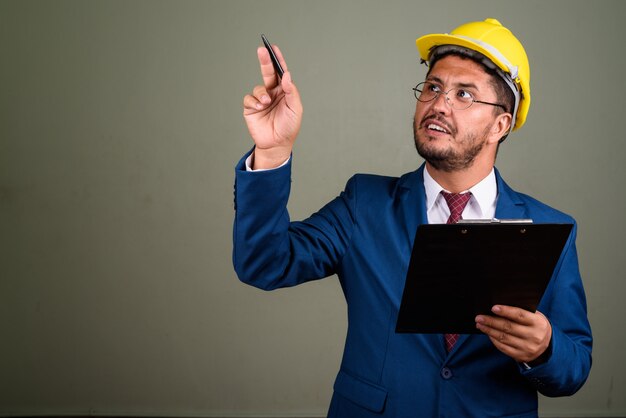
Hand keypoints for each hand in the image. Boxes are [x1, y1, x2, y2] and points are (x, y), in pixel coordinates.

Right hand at [242, 44, 302, 168]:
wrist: (277, 144)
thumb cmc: (289, 127)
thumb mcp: (295, 109)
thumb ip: (291, 92)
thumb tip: (286, 75)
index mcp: (284, 91)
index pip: (280, 72)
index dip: (277, 60)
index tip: (274, 47)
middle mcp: (272, 93)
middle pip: (268, 73)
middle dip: (265, 61)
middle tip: (262, 49)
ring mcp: (261, 100)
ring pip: (258, 88)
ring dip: (261, 93)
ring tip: (265, 102)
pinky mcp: (251, 108)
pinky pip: (249, 99)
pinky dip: (254, 101)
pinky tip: (260, 107)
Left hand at [475, 305, 551, 363]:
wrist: (547, 345)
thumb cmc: (535, 325)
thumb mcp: (534, 316)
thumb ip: (521, 311)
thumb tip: (498, 307)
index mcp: (538, 323)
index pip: (520, 315)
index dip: (506, 311)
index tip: (493, 308)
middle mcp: (534, 336)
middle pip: (508, 327)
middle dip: (491, 321)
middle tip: (479, 317)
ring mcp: (527, 348)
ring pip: (504, 338)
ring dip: (489, 330)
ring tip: (480, 324)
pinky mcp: (521, 356)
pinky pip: (503, 347)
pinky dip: (493, 340)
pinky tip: (487, 333)